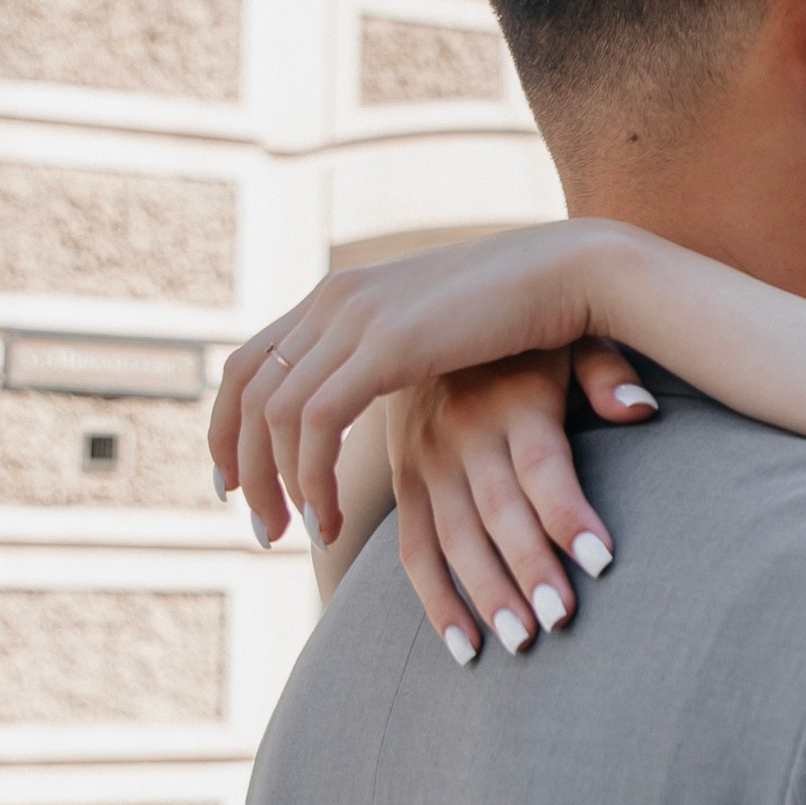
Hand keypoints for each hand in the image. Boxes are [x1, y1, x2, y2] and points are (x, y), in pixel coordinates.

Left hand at [209, 222, 644, 546]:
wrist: (575, 270)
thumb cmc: (530, 309)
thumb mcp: (439, 328)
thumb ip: (396, 350)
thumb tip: (370, 378)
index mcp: (343, 292)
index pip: (249, 361)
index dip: (229, 427)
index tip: (236, 484)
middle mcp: (336, 298)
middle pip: (247, 389)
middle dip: (242, 465)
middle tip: (264, 527)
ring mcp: (356, 315)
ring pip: (276, 414)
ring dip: (279, 483)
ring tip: (305, 534)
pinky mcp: (386, 344)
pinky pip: (317, 423)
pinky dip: (313, 478)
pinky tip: (333, 518)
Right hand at [394, 348, 657, 659]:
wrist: (427, 315)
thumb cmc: (527, 335)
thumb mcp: (569, 334)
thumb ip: (606, 370)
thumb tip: (643, 409)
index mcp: (512, 397)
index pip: (541, 464)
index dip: (568, 512)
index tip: (603, 560)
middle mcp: (464, 431)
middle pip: (498, 511)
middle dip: (529, 568)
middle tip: (562, 619)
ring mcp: (426, 460)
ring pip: (453, 539)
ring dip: (485, 595)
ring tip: (522, 643)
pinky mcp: (403, 482)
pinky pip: (413, 550)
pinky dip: (435, 601)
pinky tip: (465, 648)